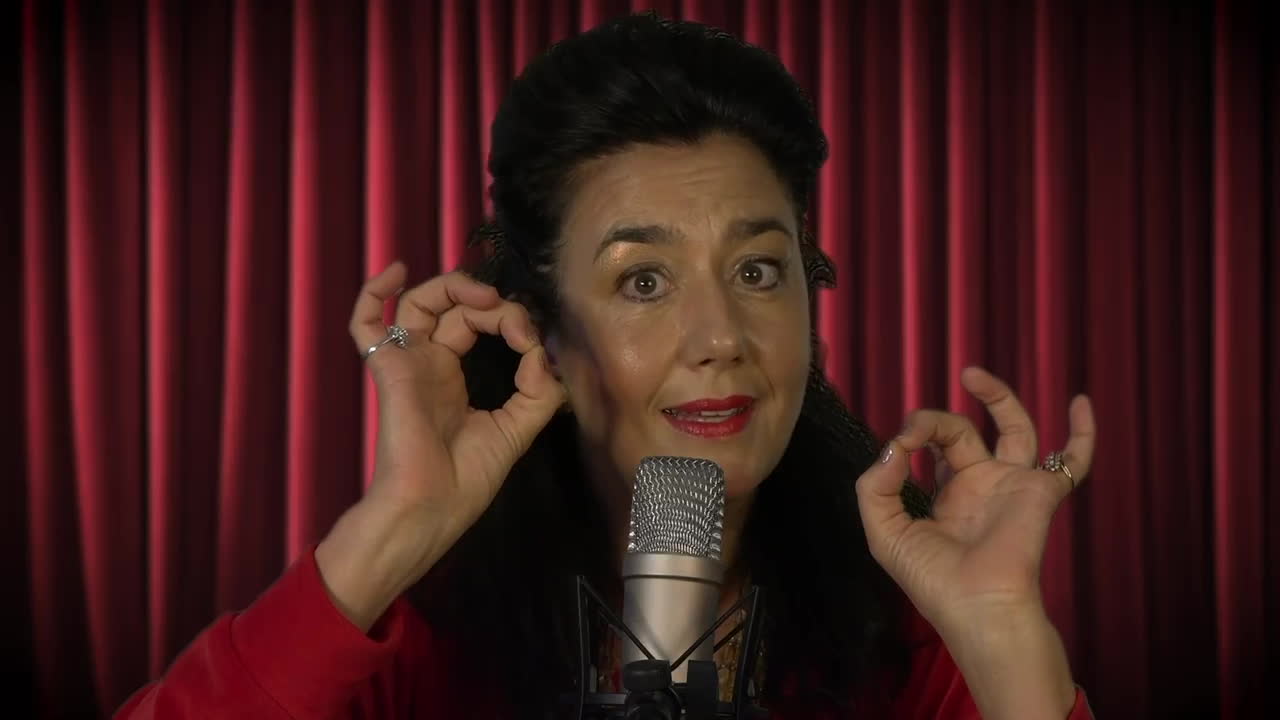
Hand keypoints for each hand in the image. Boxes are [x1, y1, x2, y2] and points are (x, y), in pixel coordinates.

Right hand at [316, 262, 563, 628]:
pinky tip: (399, 271)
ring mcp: (408, 363)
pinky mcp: (389, 368)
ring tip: (484, 296)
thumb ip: (538, 391)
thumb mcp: (517, 430)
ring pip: (421, 302)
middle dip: (492, 303)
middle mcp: (430, 364)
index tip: (532, 343)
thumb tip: (543, 354)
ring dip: (455, 286)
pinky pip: (366, 322)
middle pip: (455, 308)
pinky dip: (375, 291)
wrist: (429, 509)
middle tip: (513, 317)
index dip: (510, 321)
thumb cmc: (465, 481)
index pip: (479, 325)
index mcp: (455, 378)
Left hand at [854, 367, 1095, 632]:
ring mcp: (1013, 485)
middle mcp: (979, 486)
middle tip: (919, 427)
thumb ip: (876, 487)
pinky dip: (1082, 432)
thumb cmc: (933, 580)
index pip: (928, 447)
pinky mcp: (1042, 492)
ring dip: (996, 397)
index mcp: (945, 496)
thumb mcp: (885, 533)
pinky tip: (1080, 401)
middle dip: (935, 421)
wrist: (978, 607)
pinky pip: (1073, 459)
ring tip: (970, 374)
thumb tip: (893, 447)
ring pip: (1013, 429)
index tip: (900, 447)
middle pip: (960, 432)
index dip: (911, 436)